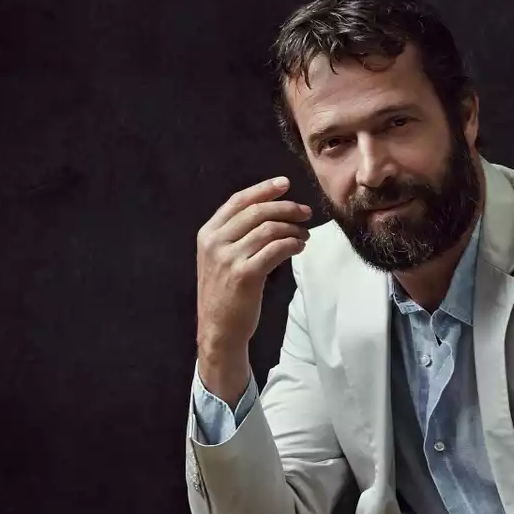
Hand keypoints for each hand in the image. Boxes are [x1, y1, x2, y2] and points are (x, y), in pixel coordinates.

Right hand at [196, 176, 312, 395]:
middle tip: (306, 212)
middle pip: (257, 211)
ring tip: (304, 236)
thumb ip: (236, 235)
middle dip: (286, 208)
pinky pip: (276, 249)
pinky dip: (292, 244)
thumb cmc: (225, 293)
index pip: (238, 201)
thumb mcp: (220, 259)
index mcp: (208, 234)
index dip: (264, 189)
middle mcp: (215, 242)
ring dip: (293, 229)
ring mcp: (228, 258)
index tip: (285, 184)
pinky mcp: (245, 274)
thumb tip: (270, 214)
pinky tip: (299, 247)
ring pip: (269, 229)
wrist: (218, 329)